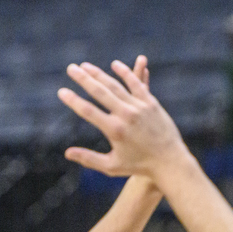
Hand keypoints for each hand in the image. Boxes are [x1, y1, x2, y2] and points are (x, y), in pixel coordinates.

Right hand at [59, 57, 187, 177]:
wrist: (170, 162)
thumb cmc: (139, 166)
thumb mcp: (112, 166)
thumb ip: (89, 158)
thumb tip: (67, 153)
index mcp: (115, 130)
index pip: (88, 111)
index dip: (73, 101)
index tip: (62, 92)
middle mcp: (126, 116)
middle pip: (100, 92)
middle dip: (83, 79)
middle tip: (71, 69)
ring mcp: (139, 107)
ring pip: (116, 85)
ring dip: (99, 74)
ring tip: (85, 66)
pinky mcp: (151, 103)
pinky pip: (136, 84)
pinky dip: (125, 73)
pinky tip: (115, 65)